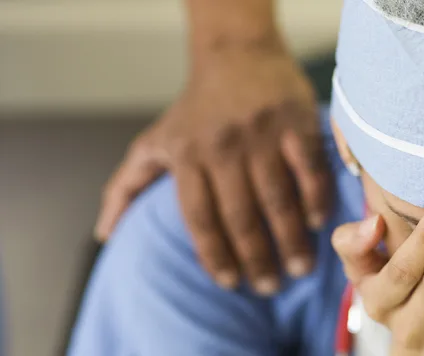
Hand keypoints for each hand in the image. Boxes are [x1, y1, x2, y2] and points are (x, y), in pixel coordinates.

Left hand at [95, 39, 331, 293]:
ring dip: (290, 240)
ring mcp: (260, 134)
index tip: (230, 284)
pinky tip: (315, 223)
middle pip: (241, 216)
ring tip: (299, 269)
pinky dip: (314, 199)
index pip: (199, 219)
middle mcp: (221, 147)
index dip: (215, 257)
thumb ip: (127, 186)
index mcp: (187, 156)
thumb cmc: (195, 108)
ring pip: (277, 198)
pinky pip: (307, 169)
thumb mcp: (154, 142)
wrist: (235, 52)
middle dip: (256, 259)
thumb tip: (104, 233)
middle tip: (270, 286)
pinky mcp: (294, 122)